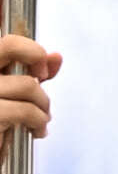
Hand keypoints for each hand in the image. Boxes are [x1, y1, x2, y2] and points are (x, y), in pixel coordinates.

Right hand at [0, 32, 47, 148]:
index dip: (30, 49)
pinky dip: (38, 121)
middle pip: (8, 46)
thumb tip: (56, 56)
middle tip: (41, 79)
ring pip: (27, 84)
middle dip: (35, 57)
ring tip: (41, 119)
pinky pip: (24, 110)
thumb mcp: (12, 99)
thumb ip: (29, 76)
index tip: (43, 68)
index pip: (6, 42)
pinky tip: (37, 130)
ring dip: (43, 104)